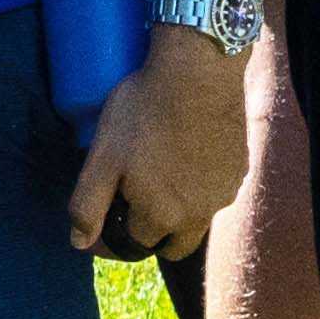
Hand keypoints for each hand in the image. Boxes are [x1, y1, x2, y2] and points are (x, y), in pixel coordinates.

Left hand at [69, 32, 243, 256]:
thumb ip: (88, 205)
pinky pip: (217, 192)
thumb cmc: (143, 112)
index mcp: (162, 217)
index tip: (104, 219)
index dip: (115, 236)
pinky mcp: (240, 168)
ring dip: (179, 212)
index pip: (135, 246)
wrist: (198, 72)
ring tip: (159, 178)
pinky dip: (200, 188)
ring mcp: (225, 192)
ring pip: (199, 219)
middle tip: (133, 204)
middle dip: (152, 236)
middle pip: (173, 244)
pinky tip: (186, 158)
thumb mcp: (104, 157)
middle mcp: (200, 214)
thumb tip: (79, 243)